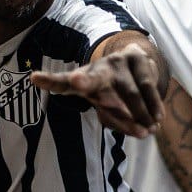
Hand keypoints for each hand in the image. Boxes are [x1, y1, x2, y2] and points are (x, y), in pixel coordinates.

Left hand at [28, 42, 163, 137]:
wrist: (139, 62)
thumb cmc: (116, 93)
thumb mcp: (109, 108)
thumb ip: (120, 121)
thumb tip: (141, 131)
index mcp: (81, 81)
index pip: (62, 83)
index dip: (50, 81)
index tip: (34, 78)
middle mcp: (96, 69)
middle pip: (90, 78)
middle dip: (83, 80)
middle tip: (77, 82)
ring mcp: (117, 62)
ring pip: (127, 92)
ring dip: (138, 114)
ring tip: (147, 132)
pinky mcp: (137, 59)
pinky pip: (146, 85)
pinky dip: (153, 104)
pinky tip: (157, 118)